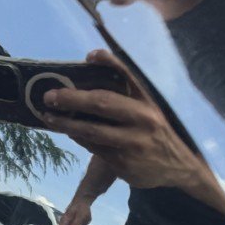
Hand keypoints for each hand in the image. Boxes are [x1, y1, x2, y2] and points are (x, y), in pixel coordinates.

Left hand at [42, 50, 207, 192]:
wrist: (177, 169)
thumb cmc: (155, 135)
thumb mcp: (149, 113)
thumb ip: (127, 100)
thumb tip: (89, 86)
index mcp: (149, 102)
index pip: (129, 76)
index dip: (110, 63)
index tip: (91, 55)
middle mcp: (143, 118)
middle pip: (102, 103)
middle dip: (72, 98)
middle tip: (49, 96)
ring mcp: (132, 141)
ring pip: (92, 129)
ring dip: (66, 122)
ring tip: (48, 116)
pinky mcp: (123, 162)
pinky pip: (93, 147)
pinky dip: (77, 137)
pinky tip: (66, 132)